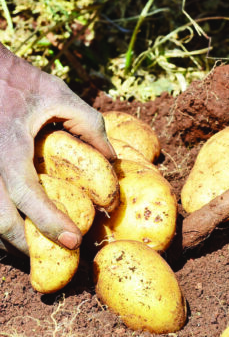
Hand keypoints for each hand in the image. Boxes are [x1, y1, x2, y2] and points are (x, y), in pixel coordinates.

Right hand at [0, 43, 115, 254]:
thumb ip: (90, 125)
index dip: (48, 222)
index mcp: (9, 148)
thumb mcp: (60, 96)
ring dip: (9, 238)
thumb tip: (110, 158)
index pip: (27, 195)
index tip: (72, 241)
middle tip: (52, 255)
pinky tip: (18, 223)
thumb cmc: (21, 80)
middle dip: (23, 245)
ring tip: (34, 247)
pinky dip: (2, 219)